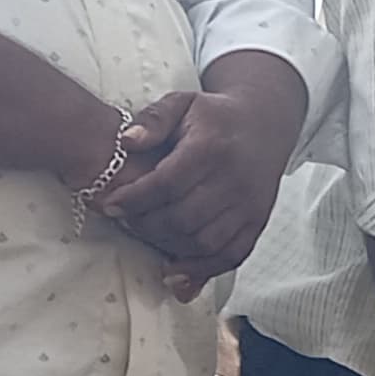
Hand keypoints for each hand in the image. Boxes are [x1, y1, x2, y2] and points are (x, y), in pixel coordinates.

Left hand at [99, 55, 307, 289]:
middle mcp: (234, 179)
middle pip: (183, 218)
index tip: (109, 206)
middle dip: (146, 226)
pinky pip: (231, 256)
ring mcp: (249, 204)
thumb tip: (126, 141)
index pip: (166, 183)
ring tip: (147, 237)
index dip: (134, 200)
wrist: (265, 123)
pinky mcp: (258, 222)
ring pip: (204, 242)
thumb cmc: (213, 115)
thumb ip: (152, 119)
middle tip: (125, 222)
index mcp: (212, 147)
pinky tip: (175, 273)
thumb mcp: (182, 102)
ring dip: (169, 247)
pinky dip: (202, 270)